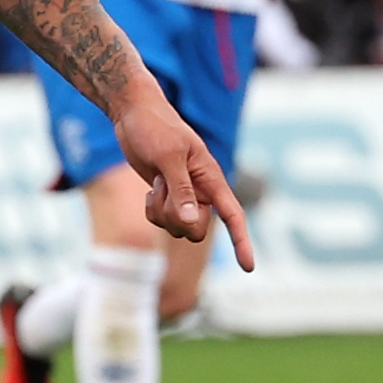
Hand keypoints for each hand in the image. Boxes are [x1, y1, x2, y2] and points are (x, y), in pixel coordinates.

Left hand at [110, 75, 256, 269]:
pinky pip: (161, 221)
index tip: (249, 268)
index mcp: (211, 179)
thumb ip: (182, 189)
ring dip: (161, 211)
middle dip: (177, 219)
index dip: (242, 242)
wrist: (134, 114)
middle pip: (196, 230)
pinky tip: (151, 188)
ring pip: (177, 228)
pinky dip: (152, 210)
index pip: (233, 215)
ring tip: (157, 182)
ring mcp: (184, 197)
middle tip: (164, 187)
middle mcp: (202, 192)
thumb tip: (193, 221)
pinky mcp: (167, 198)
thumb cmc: (155, 128)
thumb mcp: (167, 156)